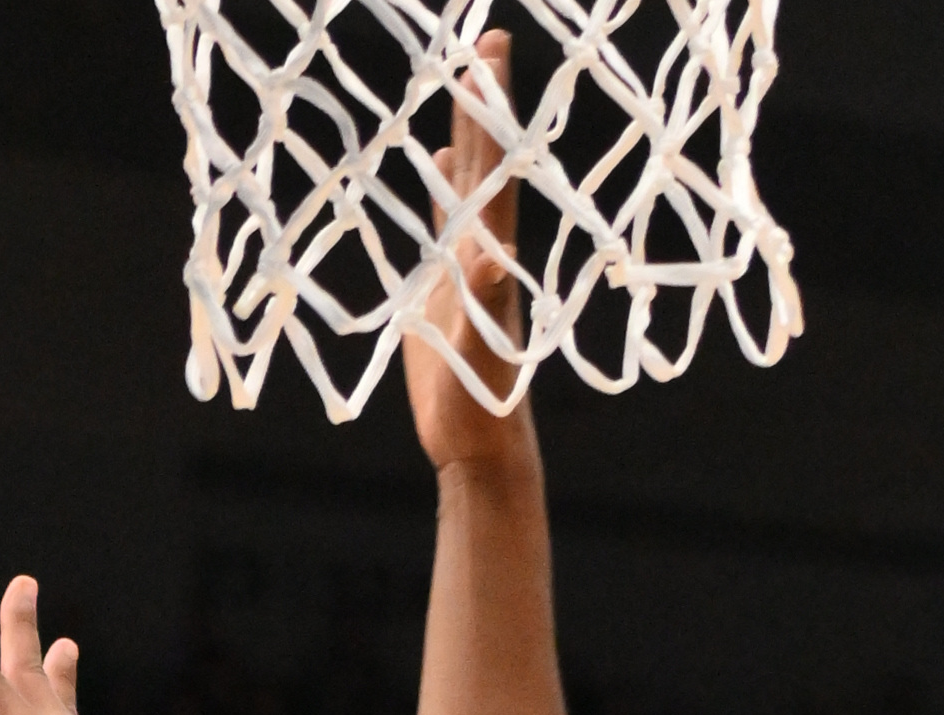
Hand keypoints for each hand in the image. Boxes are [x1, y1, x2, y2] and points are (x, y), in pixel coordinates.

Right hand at [404, 33, 533, 474]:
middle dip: (485, 98)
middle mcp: (486, 248)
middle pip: (488, 158)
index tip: (492, 50)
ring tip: (464, 79)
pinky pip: (448, 220)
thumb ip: (483, 303)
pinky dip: (446, 185)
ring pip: (468, 182)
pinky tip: (445, 160)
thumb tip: (490, 249)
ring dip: (468, 131)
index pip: (498, 165)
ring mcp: (468, 263)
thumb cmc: (480, 408)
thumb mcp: (478, 354)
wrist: (481, 446)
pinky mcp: (450, 284)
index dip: (494, 108)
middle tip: (487, 37)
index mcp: (495, 254)